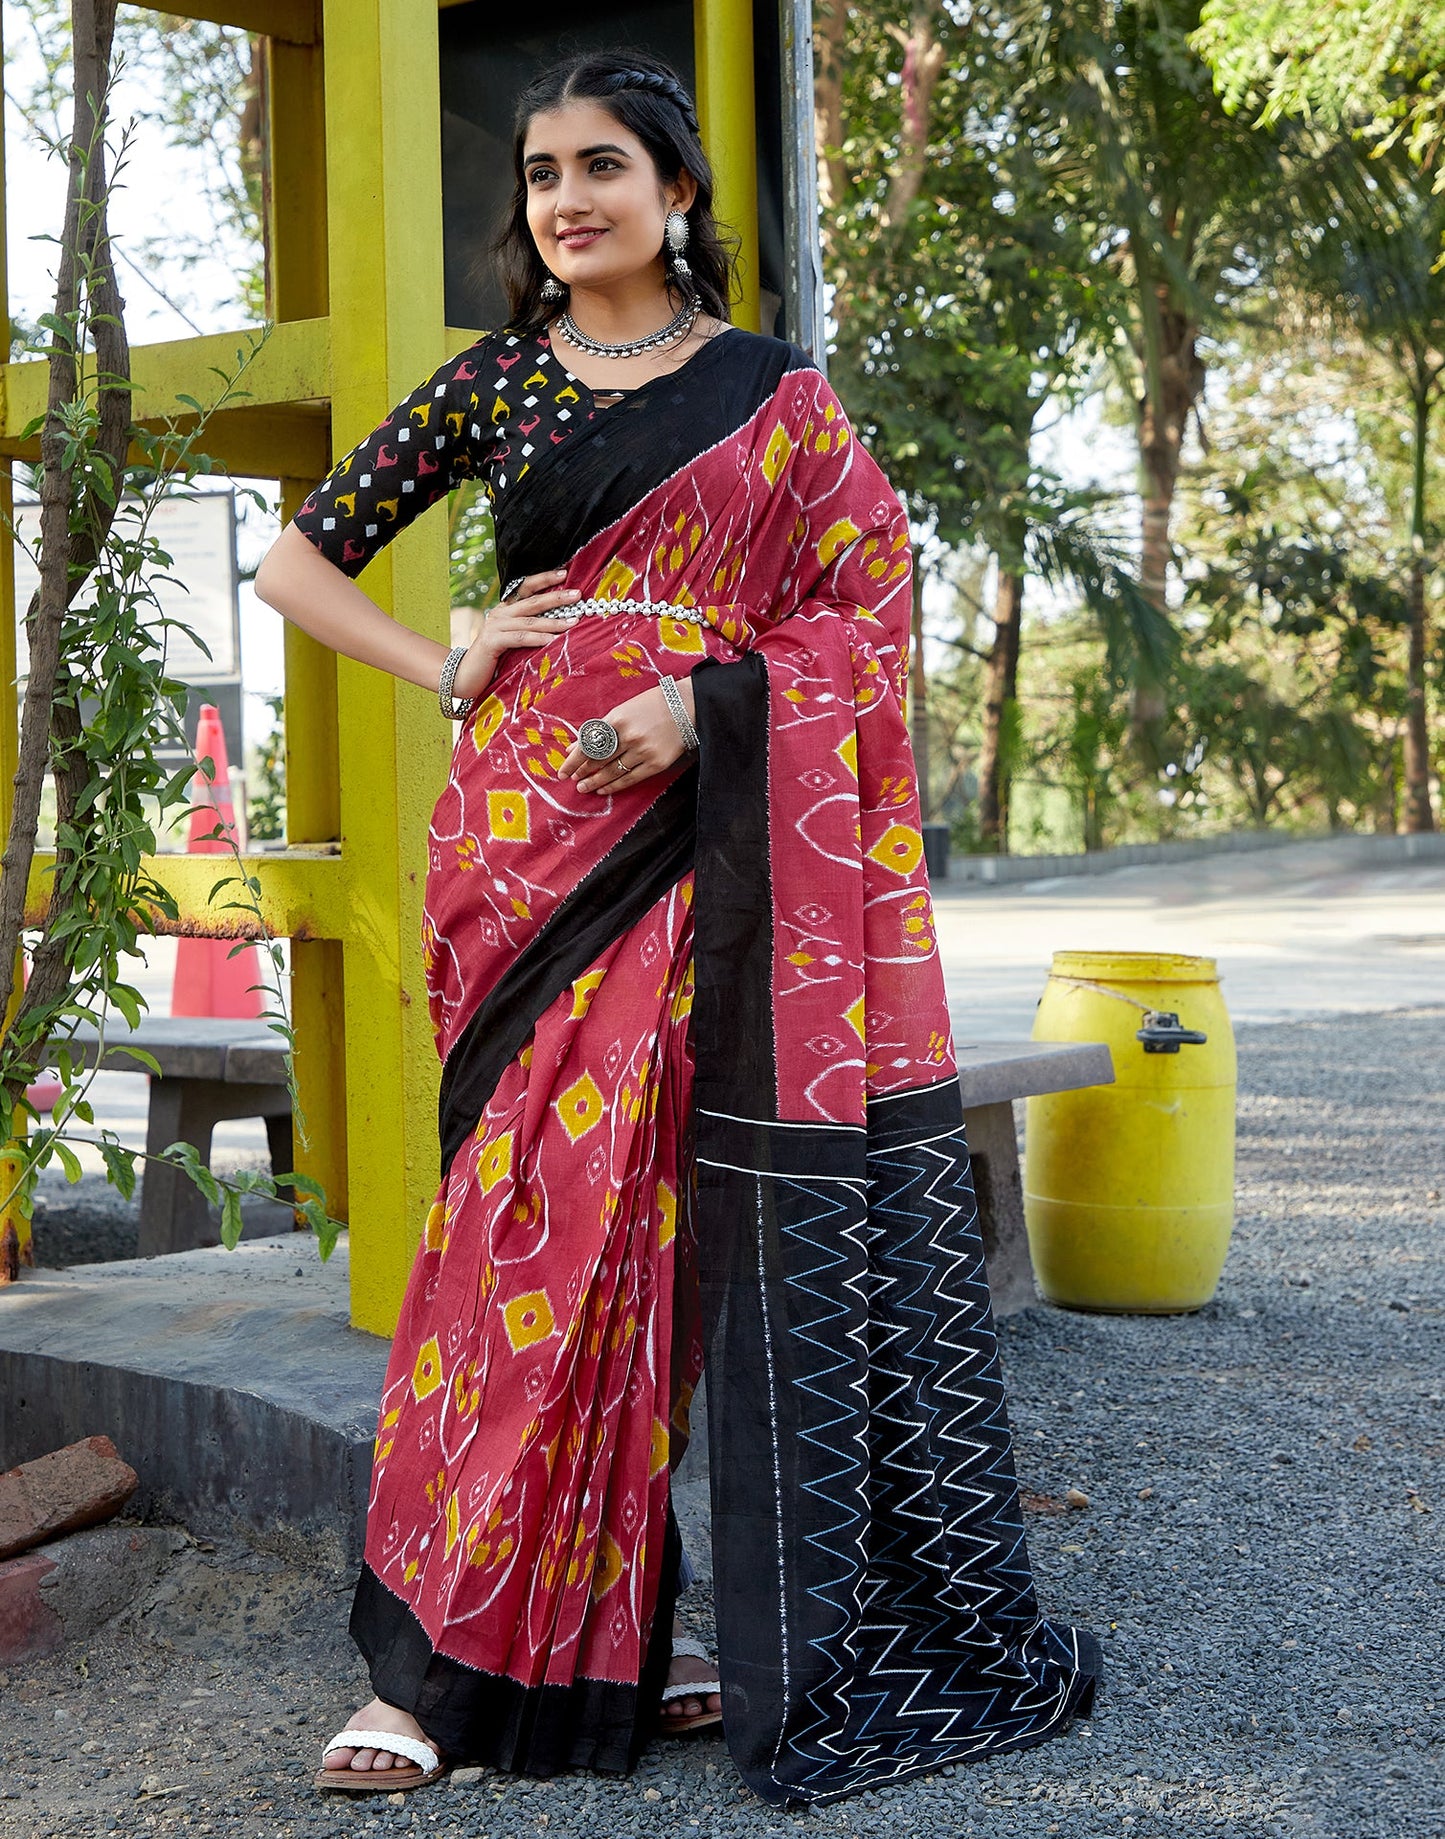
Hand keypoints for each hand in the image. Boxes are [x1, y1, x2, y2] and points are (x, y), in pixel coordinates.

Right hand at [450, 570, 580, 700]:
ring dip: (554, 622)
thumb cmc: (495, 661)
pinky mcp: (492, 641)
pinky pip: (521, 638)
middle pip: (532, 601)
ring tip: (574, 622)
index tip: (565, 573)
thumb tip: (561, 625)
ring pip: (530, 621)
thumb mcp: (514, 641)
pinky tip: (555, 641)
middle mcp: (499, 614)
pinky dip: (539, 639)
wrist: (466, 676)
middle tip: (577, 595)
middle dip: (556, 597)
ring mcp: (495, 626)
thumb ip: (529, 630)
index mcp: (505, 610)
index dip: (544, 579)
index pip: (525, 588)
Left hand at [559, 678, 696, 794]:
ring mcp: (643, 751)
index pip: (588, 745)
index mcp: (617, 720)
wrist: (686, 707)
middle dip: (582, 772)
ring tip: (583, 788)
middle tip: (573, 781)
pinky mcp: (656, 764)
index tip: (562, 772)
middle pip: (598, 760)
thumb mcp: (622, 711)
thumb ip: (598, 729)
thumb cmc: (650, 705)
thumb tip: (575, 747)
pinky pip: (630, 779)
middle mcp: (629, 736)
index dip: (573, 761)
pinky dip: (614, 786)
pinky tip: (603, 789)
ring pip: (612, 772)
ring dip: (595, 782)